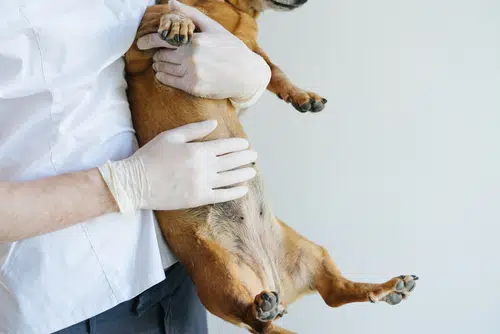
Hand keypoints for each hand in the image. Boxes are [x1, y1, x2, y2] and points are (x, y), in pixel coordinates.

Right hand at [98, 120, 256, 212]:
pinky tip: (243, 189)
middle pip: (231, 161)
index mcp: (198, 150)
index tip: (246, 144)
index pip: (225, 146)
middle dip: (245, 158)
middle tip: (254, 156)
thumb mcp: (171, 136)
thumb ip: (195, 130)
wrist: (136, 183)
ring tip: (252, 171)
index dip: (238, 145)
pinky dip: (234, 192)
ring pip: (230, 178)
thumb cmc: (151, 156)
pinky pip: (222, 196)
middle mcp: (204, 167)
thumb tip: (214, 124)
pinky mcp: (198, 198)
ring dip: (243, 174)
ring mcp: (202, 184)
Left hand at [137, 0, 270, 108]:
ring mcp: (192, 73)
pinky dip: (163, 76)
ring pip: (163, 68)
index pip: (163, 38)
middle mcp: (191, 57)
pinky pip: (169, 81)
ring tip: (161, 64)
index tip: (141, 43)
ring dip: (159, 66)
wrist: (246, 74)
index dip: (148, 40)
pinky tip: (164, 74)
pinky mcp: (194, 87)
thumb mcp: (213, 28)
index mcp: (195, 40)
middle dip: (157, 54)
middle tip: (157, 55)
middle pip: (162, 55)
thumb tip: (170, 3)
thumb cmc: (231, 49)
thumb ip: (190, 14)